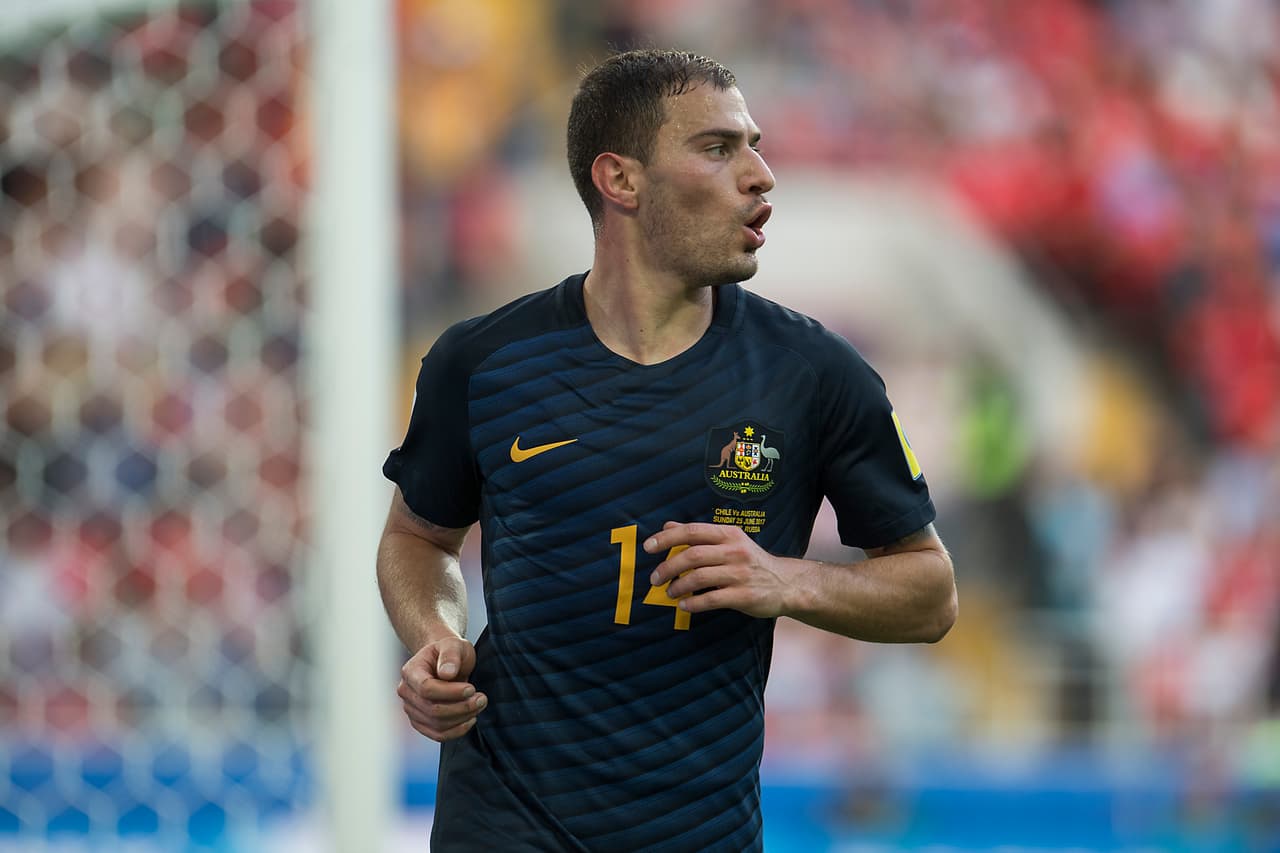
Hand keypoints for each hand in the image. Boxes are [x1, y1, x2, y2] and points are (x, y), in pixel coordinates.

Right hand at [397, 635, 486, 741]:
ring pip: (436, 724)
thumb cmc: (450, 652)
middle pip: (432, 709)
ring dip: (462, 718)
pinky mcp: (421, 722)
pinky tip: (471, 719)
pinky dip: (457, 731)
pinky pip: (437, 734)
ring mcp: (411, 709)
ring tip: (479, 705)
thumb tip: (446, 673)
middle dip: (461, 707)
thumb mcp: (454, 645)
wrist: (446, 662)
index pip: (426, 688)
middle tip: (482, 698)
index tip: (471, 689)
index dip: (451, 692)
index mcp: (410, 671)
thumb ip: (450, 656)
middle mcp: (406, 692)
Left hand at [643, 521, 799, 617]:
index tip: (648, 547)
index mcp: (729, 534)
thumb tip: (667, 526)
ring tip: (669, 592)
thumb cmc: (751, 561)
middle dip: (667, 567)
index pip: (692, 531)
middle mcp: (735, 551)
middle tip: (655, 579)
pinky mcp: (744, 596)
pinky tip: (684, 605)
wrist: (787, 584)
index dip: (666, 538)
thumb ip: (699, 535)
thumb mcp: (729, 541)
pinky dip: (692, 603)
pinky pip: (711, 600)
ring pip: (698, 578)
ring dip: (677, 586)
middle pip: (692, 556)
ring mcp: (740, 574)